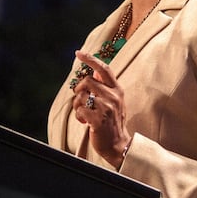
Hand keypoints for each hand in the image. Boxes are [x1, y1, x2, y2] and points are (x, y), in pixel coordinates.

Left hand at [72, 50, 131, 167]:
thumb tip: (94, 72)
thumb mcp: (114, 101)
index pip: (103, 69)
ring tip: (85, 113)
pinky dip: (78, 116)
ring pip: (81, 96)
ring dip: (78, 105)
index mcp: (117, 90)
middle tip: (82, 101)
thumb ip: (106, 87)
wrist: (119, 145)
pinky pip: (79, 110)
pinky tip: (85, 122)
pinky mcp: (98, 119)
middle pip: (87, 81)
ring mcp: (106, 107)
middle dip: (79, 90)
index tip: (79, 53)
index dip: (91, 59)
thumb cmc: (113, 122)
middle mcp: (113, 96)